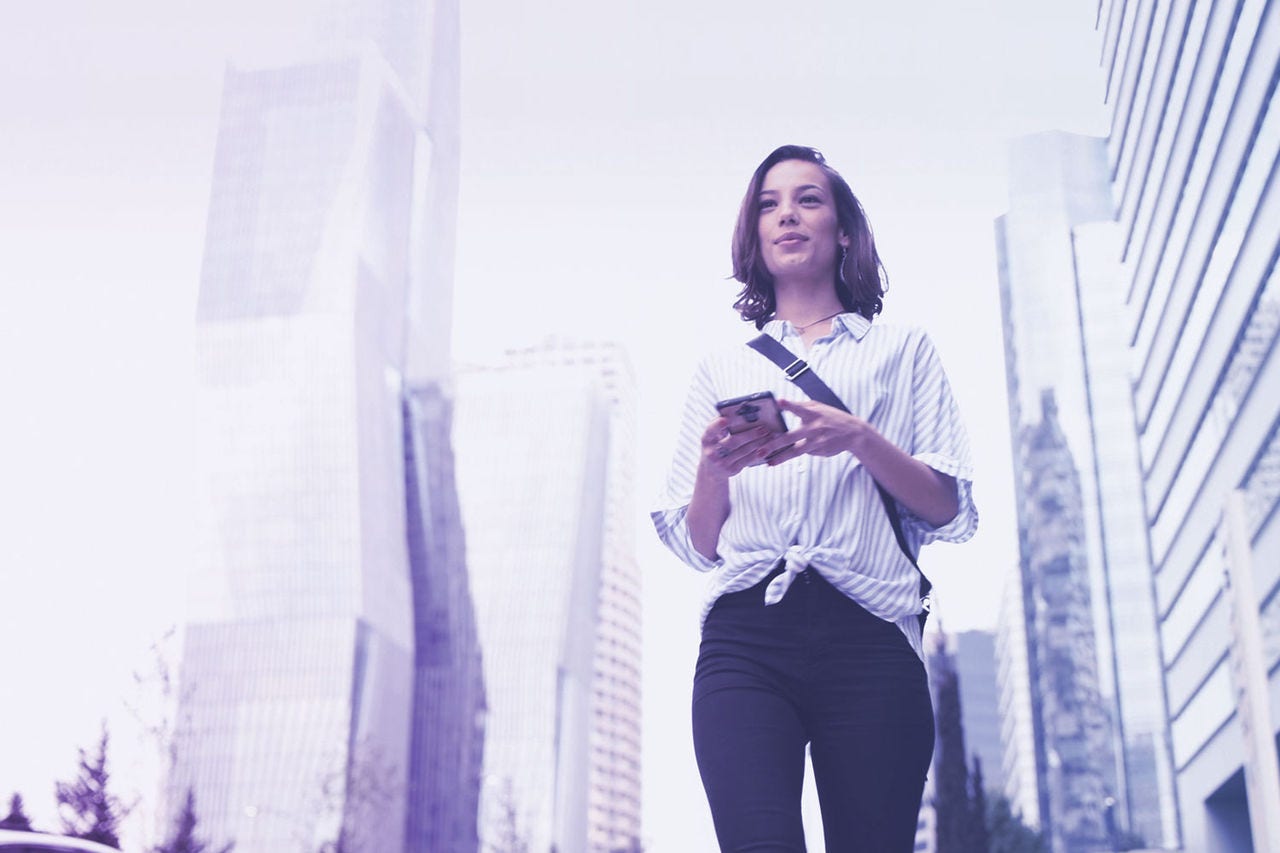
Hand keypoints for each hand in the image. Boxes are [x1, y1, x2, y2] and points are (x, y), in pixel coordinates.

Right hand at [699, 417, 772, 479]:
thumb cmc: (715, 446)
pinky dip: (757, 453)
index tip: (726, 419)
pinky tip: (766, 447)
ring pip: (743, 451)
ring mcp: (721, 463)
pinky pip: (747, 460)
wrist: (712, 470)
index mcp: (706, 439)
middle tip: (764, 428)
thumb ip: (720, 425)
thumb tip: (734, 412)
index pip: (710, 430)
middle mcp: (711, 452)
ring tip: (769, 435)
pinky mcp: (731, 470)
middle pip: (732, 441)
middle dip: (750, 434)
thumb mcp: (713, 437)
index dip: (717, 425)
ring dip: (758, 442)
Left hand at [757, 398, 872, 464]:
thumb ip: (801, 406)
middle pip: (790, 437)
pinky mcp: (820, 451)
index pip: (798, 408)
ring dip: (781, 458)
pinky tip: (794, 452)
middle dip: (773, 445)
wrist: (853, 433)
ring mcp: (817, 441)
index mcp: (812, 413)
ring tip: (769, 463)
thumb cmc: (832, 417)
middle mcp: (813, 428)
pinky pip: (806, 452)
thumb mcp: (819, 407)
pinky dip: (797, 453)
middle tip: (760, 451)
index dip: (789, 404)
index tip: (779, 402)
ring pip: (795, 451)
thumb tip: (781, 403)